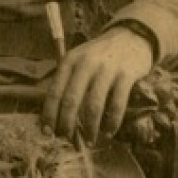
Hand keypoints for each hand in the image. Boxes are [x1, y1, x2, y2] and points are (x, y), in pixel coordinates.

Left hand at [42, 26, 153, 141]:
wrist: (130, 36)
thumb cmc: (99, 54)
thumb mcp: (78, 59)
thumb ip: (68, 81)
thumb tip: (56, 114)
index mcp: (69, 61)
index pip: (54, 92)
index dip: (49, 114)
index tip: (47, 132)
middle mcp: (85, 64)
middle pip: (71, 100)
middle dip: (67, 124)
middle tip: (67, 140)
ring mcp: (106, 69)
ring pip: (94, 105)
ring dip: (90, 128)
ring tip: (90, 141)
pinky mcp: (126, 75)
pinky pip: (117, 104)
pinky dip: (112, 122)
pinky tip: (109, 131)